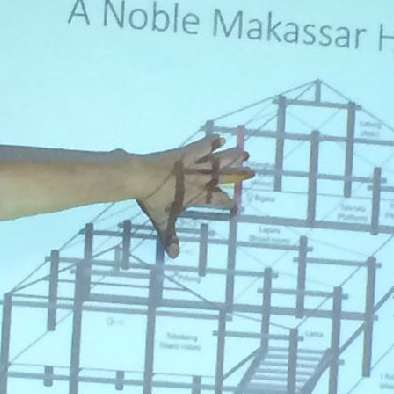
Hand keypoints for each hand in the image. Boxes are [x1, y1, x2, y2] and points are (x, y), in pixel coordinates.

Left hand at [137, 135, 252, 257]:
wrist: (142, 177)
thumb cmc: (152, 199)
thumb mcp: (162, 219)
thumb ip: (170, 236)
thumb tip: (174, 256)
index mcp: (196, 196)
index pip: (216, 200)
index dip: (227, 202)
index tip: (236, 204)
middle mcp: (200, 180)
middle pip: (223, 177)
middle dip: (238, 175)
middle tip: (251, 173)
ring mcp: (194, 165)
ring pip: (217, 161)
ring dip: (232, 157)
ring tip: (245, 153)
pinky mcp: (186, 152)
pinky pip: (202, 146)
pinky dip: (211, 142)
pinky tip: (220, 138)